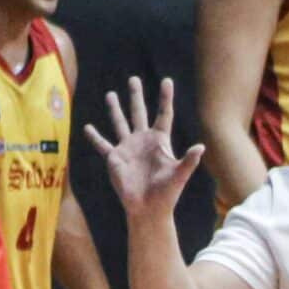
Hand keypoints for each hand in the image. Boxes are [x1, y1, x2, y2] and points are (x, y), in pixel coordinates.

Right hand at [85, 77, 205, 220]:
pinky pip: (103, 145)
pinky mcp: (115, 159)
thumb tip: (201, 147)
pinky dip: (95, 137)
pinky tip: (88, 127)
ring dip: (115, 109)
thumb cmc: (167, 193)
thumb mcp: (179, 175)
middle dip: (136, 96)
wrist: (148, 209)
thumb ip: (188, 160)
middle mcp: (143, 140)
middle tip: (134, 79)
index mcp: (160, 141)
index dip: (165, 98)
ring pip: (120, 123)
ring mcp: (128, 148)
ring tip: (110, 94)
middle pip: (139, 112)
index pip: (164, 114)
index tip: (167, 81)